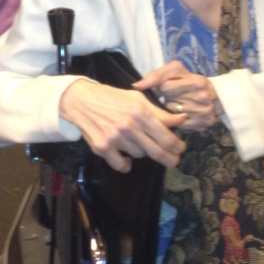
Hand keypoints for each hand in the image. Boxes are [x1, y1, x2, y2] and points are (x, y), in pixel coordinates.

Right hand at [58, 78, 185, 171]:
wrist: (81, 101)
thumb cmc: (112, 98)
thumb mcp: (137, 99)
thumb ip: (159, 112)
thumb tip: (181, 119)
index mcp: (141, 112)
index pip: (167, 136)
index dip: (178, 145)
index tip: (180, 147)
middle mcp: (129, 126)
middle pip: (158, 151)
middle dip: (171, 158)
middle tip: (174, 160)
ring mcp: (115, 138)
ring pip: (140, 155)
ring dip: (142, 151)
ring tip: (137, 142)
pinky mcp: (102, 148)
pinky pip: (122, 165)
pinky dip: (126, 164)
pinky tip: (126, 157)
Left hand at [133, 60, 222, 130]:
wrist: (214, 95)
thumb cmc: (187, 80)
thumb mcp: (174, 71)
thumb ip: (155, 75)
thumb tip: (136, 85)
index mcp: (197, 81)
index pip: (166, 87)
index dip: (162, 88)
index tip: (166, 87)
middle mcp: (204, 97)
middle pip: (169, 103)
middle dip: (167, 100)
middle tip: (173, 97)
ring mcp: (205, 112)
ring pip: (173, 116)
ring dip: (172, 111)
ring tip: (179, 104)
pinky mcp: (204, 124)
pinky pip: (180, 126)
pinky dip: (178, 121)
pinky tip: (181, 114)